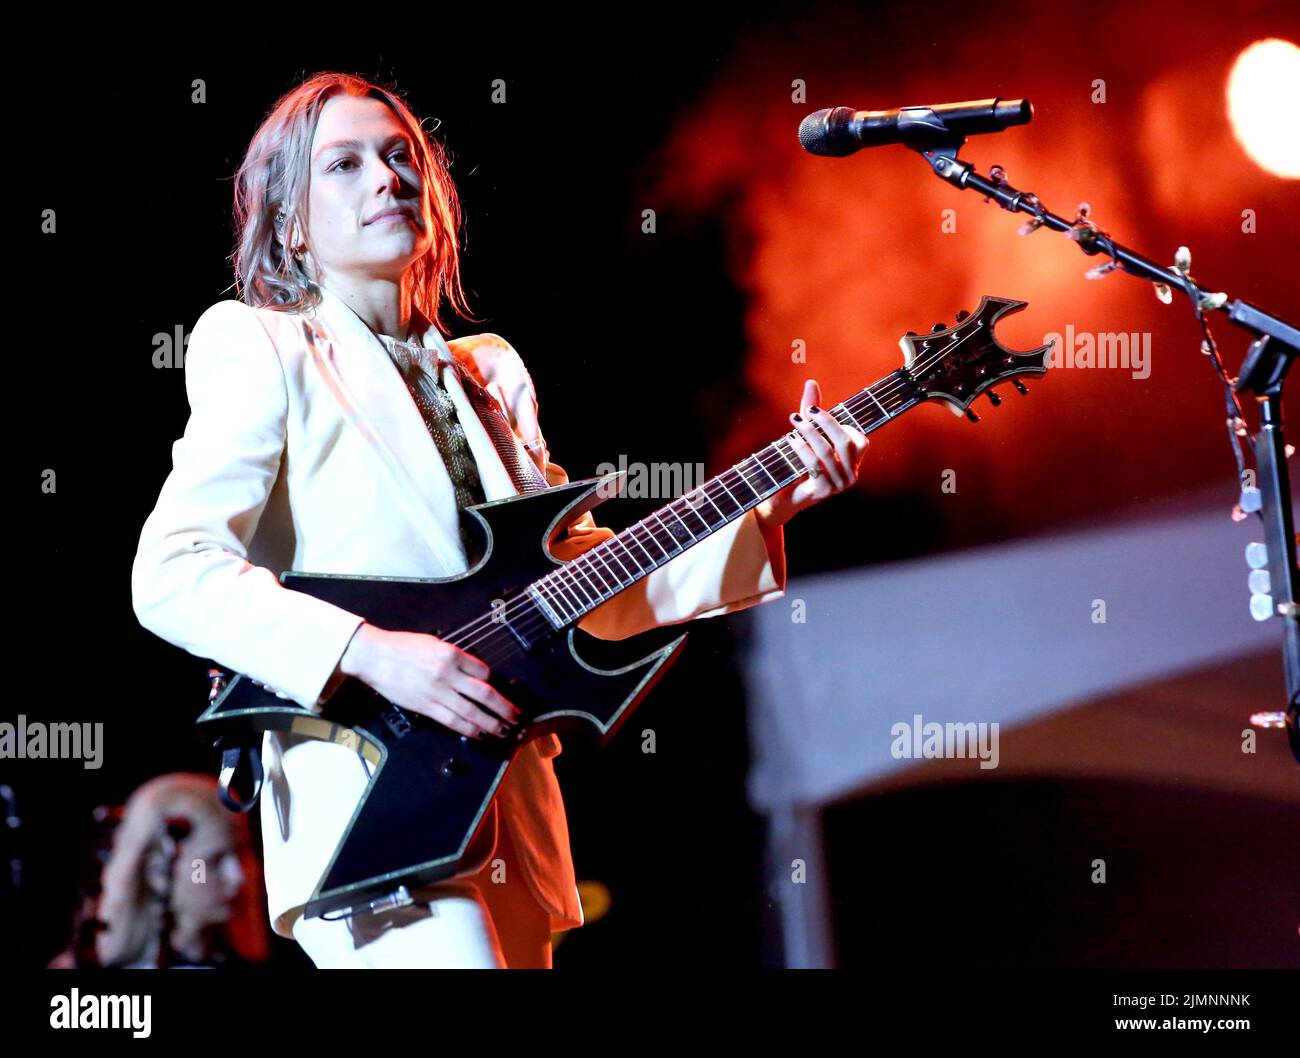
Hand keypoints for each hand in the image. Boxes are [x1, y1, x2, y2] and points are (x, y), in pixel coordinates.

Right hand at [337, 623, 520, 738]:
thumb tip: (474, 672)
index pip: (483, 670)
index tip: (496, 688)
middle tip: (516, 716)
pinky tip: (479, 733)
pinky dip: (469, 728)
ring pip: (472, 712)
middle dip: (503, 708)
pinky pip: (452, 721)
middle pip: (484, 694)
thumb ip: (454, 657)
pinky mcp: (426, 706)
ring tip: (503, 730)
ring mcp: (437, 692)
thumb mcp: (434, 643)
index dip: (492, 680)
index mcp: (451, 654)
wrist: (375, 657)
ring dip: (491, 723)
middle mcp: (448, 674)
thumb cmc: (402, 647)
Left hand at [757, 379, 868, 528]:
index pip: (860, 441)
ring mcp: (838, 486)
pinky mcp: (822, 492)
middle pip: (845, 443)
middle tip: (807, 411)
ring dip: (810, 433)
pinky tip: (791, 440)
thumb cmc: (796, 463)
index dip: (841, 424)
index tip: (816, 412)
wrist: (780, 498)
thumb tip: (811, 382)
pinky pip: (814, 465)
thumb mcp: (806, 435)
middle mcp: (850, 475)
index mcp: (853, 463)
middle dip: (826, 423)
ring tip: (794, 421)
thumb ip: (811, 410)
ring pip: (827, 452)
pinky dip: (802, 449)